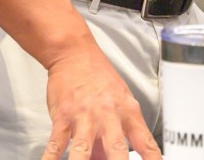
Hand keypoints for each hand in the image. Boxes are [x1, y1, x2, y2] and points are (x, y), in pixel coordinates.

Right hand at [40, 44, 160, 159]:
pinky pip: (56, 143)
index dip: (153, 158)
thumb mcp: (119, 101)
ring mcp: (85, 116)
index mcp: (128, 112)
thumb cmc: (99, 78)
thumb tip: (109, 159)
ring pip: (83, 148)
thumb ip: (117, 134)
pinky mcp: (63, 117)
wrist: (75, 55)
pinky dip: (51, 158)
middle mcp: (109, 115)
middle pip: (117, 147)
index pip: (146, 141)